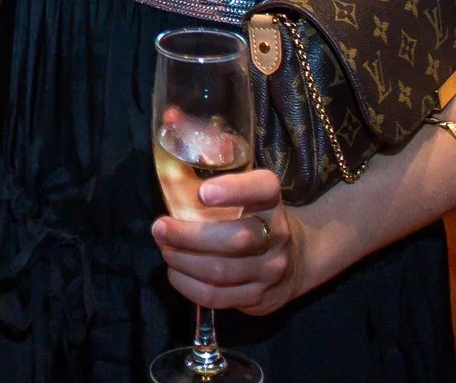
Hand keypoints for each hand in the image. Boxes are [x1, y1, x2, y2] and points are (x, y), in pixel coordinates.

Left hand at [151, 169, 308, 316]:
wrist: (297, 262)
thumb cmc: (256, 219)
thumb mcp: (249, 195)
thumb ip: (218, 177)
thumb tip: (168, 157)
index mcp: (272, 202)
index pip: (263, 189)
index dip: (234, 189)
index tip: (202, 192)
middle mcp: (277, 236)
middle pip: (235, 239)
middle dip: (188, 235)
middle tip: (159, 228)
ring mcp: (270, 271)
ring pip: (221, 271)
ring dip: (182, 261)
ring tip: (164, 249)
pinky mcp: (258, 299)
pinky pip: (216, 297)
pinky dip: (187, 285)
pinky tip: (175, 272)